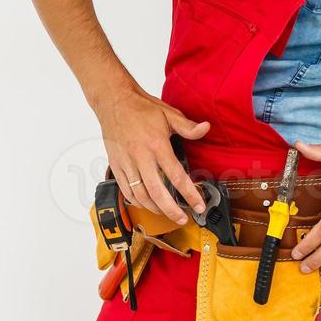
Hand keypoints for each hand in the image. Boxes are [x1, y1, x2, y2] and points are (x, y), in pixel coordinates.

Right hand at [93, 85, 210, 225]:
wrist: (113, 101)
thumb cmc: (141, 108)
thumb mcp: (168, 113)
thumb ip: (188, 126)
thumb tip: (206, 128)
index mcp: (156, 145)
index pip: (176, 176)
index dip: (189, 194)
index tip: (199, 205)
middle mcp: (140, 156)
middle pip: (157, 192)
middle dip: (171, 210)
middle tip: (183, 219)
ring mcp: (126, 163)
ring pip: (140, 195)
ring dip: (154, 208)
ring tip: (167, 213)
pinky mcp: (116, 165)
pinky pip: (125, 190)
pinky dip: (137, 201)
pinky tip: (147, 204)